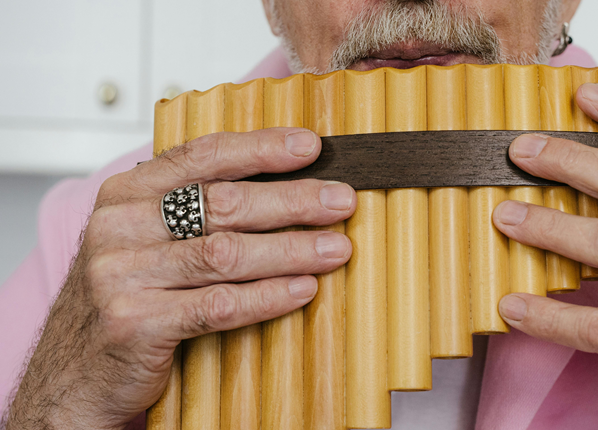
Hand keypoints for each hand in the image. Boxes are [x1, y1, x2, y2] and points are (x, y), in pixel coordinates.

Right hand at [4, 128, 356, 428]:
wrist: (74, 371)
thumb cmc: (128, 295)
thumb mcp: (147, 240)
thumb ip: (193, 210)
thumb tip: (280, 184)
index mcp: (126, 194)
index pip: (203, 156)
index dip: (261, 148)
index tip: (311, 147)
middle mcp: (120, 227)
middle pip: (223, 203)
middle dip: (292, 200)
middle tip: (341, 200)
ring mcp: (122, 274)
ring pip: (226, 253)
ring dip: (292, 250)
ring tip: (337, 248)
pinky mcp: (134, 323)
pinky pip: (218, 305)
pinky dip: (268, 297)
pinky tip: (303, 290)